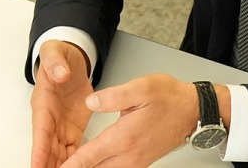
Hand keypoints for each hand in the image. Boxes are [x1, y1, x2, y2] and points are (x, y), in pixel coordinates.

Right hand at [30, 40, 94, 167]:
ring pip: (58, 152)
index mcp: (43, 103)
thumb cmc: (58, 56)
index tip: (37, 166)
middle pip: (47, 148)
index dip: (39, 150)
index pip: (40, 131)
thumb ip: (55, 61)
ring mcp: (60, 125)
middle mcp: (49, 118)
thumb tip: (60, 73)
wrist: (68, 60)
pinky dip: (74, 161)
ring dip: (60, 166)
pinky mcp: (72, 128)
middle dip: (47, 165)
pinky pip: (72, 148)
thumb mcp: (55, 51)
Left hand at [59, 74, 200, 167]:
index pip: (89, 157)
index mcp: (124, 137)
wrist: (192, 111)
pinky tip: (91, 165)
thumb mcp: (141, 88)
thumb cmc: (169, 98)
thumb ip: (113, 96)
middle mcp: (129, 154)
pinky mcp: (139, 161)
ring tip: (69, 166)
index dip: (71, 166)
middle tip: (55, 167)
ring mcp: (135, 161)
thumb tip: (90, 102)